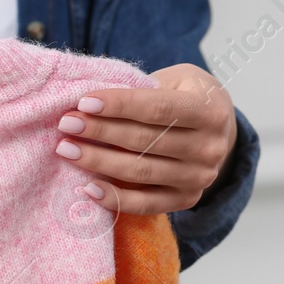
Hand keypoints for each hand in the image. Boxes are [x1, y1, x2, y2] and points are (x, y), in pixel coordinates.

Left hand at [53, 63, 237, 215]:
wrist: (218, 129)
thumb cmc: (187, 96)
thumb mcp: (175, 79)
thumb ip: (143, 89)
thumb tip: (89, 103)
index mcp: (211, 109)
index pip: (158, 108)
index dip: (119, 105)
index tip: (84, 103)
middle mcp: (210, 147)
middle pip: (145, 141)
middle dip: (100, 132)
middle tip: (66, 125)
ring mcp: (200, 177)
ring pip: (140, 172)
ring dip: (99, 161)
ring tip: (67, 150)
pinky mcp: (186, 199)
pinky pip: (145, 204)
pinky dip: (114, 199)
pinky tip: (88, 188)